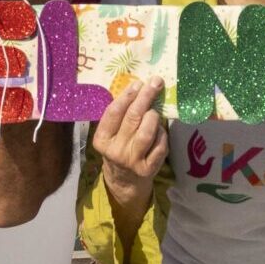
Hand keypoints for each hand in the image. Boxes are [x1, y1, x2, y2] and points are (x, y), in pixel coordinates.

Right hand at [91, 77, 167, 216]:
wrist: (125, 180)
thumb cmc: (119, 147)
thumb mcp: (112, 133)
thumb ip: (120, 114)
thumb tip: (139, 86)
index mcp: (102, 140)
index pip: (114, 113)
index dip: (127, 96)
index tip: (138, 83)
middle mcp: (115, 151)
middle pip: (132, 118)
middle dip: (145, 97)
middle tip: (155, 83)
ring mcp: (132, 161)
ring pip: (147, 131)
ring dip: (153, 116)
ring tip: (154, 112)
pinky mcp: (148, 169)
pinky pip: (160, 144)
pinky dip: (162, 134)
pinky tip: (159, 130)